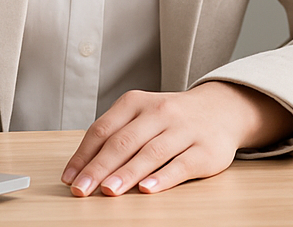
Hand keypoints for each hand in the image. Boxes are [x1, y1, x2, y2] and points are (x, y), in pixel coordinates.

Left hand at [61, 82, 292, 196]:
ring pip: (151, 152)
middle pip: (124, 141)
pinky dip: (163, 178)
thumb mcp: (142, 116)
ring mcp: (184, 130)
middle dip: (99, 168)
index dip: (84, 155)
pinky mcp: (206, 150)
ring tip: (109, 191)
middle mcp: (160, 112)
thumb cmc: (171, 119)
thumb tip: (80, 171)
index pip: (104, 129)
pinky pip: (181, 164)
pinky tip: (147, 189)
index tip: (70, 179)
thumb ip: (115, 136)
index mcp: (138, 102)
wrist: (223, 109)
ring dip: (127, 173)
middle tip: (82, 190)